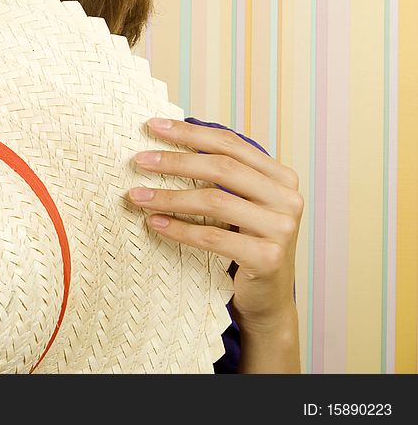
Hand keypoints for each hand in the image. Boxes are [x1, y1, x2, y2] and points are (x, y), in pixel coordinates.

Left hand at [127, 117, 302, 371]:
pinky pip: (213, 238)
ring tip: (136, 196)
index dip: (190, 133)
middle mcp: (287, 198)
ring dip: (169, 197)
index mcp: (281, 176)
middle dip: (175, 161)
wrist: (266, 298)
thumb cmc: (243, 243)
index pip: (230, 144)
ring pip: (215, 201)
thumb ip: (221, 175)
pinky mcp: (268, 259)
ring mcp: (282, 229)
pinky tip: (154, 223)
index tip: (152, 125)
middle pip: (222, 168)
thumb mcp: (239, 203)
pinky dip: (180, 229)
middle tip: (138, 160)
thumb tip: (166, 141)